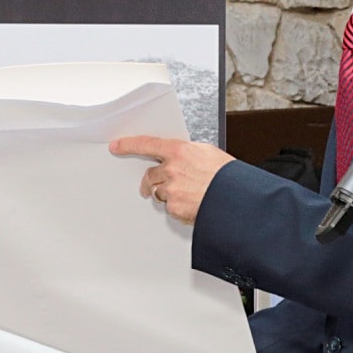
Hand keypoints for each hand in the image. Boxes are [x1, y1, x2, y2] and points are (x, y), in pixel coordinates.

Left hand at [109, 136, 234, 224]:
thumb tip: (179, 157)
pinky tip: (192, 204)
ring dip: (167, 194)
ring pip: (158, 192)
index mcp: (180, 151)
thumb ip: (188, 154)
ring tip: (188, 195)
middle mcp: (172, 169)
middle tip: (149, 186)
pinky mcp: (174, 206)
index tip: (116, 146)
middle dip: (150, 181)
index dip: (128, 144)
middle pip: (150, 175)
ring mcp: (171, 189)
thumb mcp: (208, 154)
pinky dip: (177, 207)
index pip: (146, 144)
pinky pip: (169, 207)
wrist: (236, 199)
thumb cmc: (227, 177)